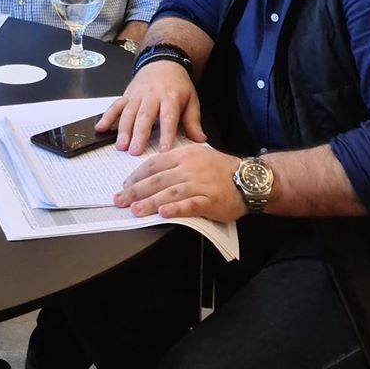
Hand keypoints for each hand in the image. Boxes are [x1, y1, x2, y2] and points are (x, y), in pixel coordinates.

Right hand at [96, 61, 203, 154]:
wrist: (163, 62)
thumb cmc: (178, 86)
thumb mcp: (191, 100)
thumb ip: (193, 121)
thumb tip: (200, 140)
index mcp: (171, 98)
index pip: (169, 117)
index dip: (166, 134)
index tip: (165, 150)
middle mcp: (152, 96)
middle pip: (145, 116)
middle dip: (139, 134)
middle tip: (135, 152)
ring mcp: (137, 96)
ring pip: (128, 113)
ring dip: (123, 130)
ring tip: (120, 146)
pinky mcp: (126, 95)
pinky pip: (115, 106)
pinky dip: (107, 117)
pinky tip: (100, 129)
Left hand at [116, 142, 245, 221]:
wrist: (249, 179)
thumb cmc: (221, 170)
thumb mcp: (198, 157)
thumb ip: (176, 164)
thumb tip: (152, 175)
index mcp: (185, 155)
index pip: (155, 164)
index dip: (137, 175)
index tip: (125, 184)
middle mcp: (190, 168)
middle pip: (157, 179)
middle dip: (136, 190)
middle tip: (120, 200)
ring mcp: (200, 184)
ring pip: (170, 192)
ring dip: (150, 202)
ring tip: (135, 210)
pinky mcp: (209, 200)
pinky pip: (190, 205)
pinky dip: (176, 209)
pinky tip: (163, 213)